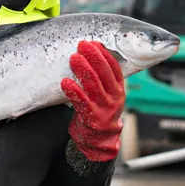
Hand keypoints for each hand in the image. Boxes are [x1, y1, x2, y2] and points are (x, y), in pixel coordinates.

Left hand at [61, 41, 125, 161]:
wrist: (100, 142)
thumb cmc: (100, 112)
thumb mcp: (107, 96)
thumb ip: (102, 80)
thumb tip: (90, 55)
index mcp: (119, 91)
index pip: (114, 69)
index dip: (105, 55)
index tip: (94, 43)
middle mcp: (114, 99)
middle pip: (104, 75)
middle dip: (94, 58)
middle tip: (82, 45)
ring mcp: (104, 110)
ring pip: (93, 87)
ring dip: (83, 70)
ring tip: (74, 58)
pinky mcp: (92, 120)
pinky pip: (82, 103)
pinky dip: (74, 91)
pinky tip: (65, 82)